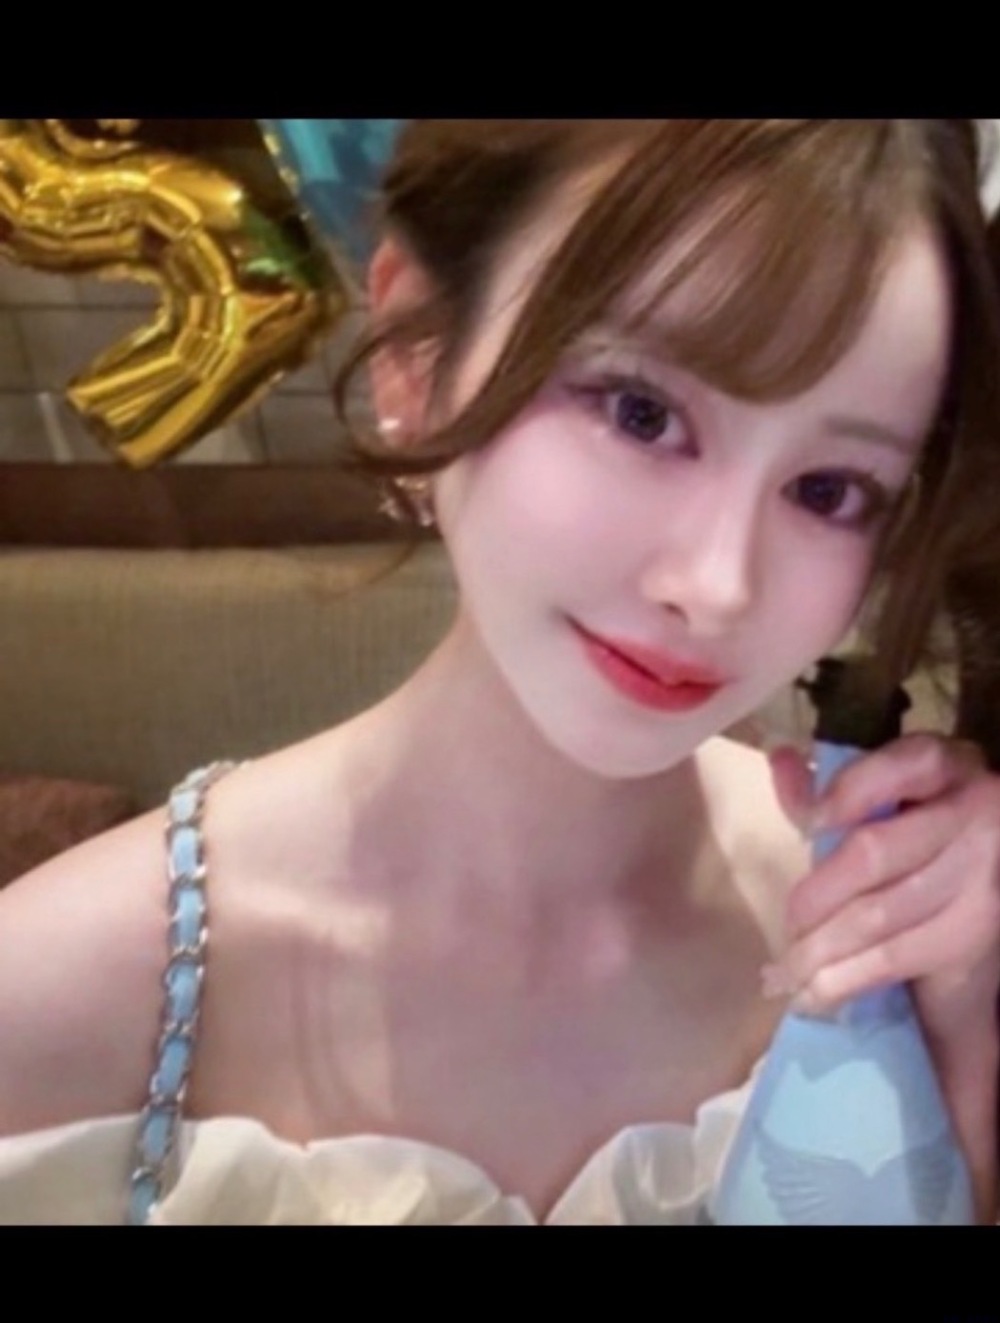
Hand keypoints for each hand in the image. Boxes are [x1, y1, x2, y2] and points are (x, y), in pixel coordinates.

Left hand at [763, 734, 999, 1040]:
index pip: (908, 765)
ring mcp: (980, 878)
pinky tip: (814, 991)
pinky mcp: (974, 931)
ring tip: (785, 971)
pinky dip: (848, 977)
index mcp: (948, 768)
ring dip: (821, 948)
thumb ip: (830, 782)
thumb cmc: (919, 829)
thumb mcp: (886, 796)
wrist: (991, 878)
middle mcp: (975, 816)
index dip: (852, 790)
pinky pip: (897, 956)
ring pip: (879, 914)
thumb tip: (779, 760)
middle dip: (816, 896)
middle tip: (786, 925)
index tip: (809, 824)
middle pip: (875, 853)